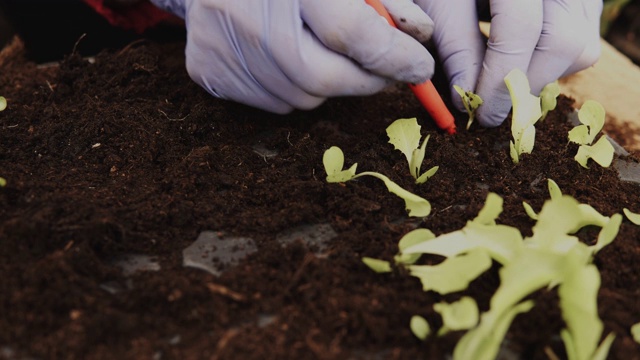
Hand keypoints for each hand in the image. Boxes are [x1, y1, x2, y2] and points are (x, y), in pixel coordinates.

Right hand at [150, 0, 435, 113]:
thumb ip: (383, 0)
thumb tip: (420, 38)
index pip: (349, 31)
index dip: (391, 56)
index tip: (420, 68)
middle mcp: (247, 13)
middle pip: (323, 76)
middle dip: (366, 80)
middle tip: (386, 72)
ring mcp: (220, 45)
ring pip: (301, 97)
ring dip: (330, 85)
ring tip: (330, 55)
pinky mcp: (205, 70)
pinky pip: (273, 102)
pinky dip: (296, 89)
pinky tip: (291, 60)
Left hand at [415, 0, 602, 126]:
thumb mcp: (442, 1)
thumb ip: (454, 44)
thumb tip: (466, 99)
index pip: (522, 29)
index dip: (500, 79)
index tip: (479, 112)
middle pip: (562, 43)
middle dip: (522, 86)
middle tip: (489, 108)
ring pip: (578, 48)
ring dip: (537, 78)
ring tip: (500, 82)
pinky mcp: (586, 1)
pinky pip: (581, 44)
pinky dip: (549, 64)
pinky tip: (517, 63)